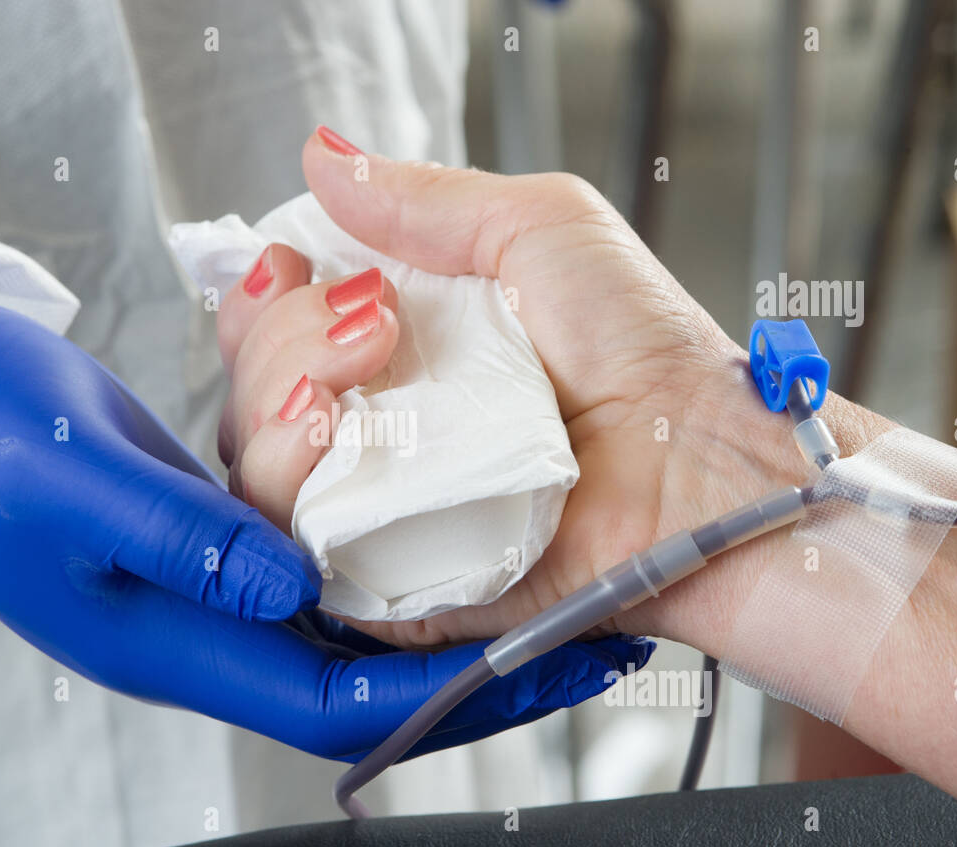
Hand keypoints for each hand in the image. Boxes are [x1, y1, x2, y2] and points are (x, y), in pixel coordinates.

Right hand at [0, 292, 650, 758]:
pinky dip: (370, 498)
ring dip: (428, 559)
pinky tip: (423, 468)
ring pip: (343, 587)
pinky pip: (309, 528)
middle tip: (574, 597)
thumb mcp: (67, 479)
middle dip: (468, 638)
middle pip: (360, 657)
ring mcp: (201, 571)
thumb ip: (181, 539)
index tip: (548, 665)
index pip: (331, 702)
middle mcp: (197, 618)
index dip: (444, 695)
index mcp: (165, 638)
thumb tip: (289, 592)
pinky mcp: (202, 519)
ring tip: (531, 527)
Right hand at [223, 128, 864, 648]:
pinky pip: (298, 543)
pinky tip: (328, 431)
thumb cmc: (644, 346)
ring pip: (257, 464)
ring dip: (275, 399)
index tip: (290, 265)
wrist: (701, 457)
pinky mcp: (389, 577)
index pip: (280, 330)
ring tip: (358, 364)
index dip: (265, 298)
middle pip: (255, 391)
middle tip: (371, 317)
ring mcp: (381, 505)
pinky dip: (289, 480)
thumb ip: (425, 202)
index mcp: (403, 351)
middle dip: (280, 338)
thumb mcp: (537, 230)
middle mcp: (382, 428)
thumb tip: (325, 158)